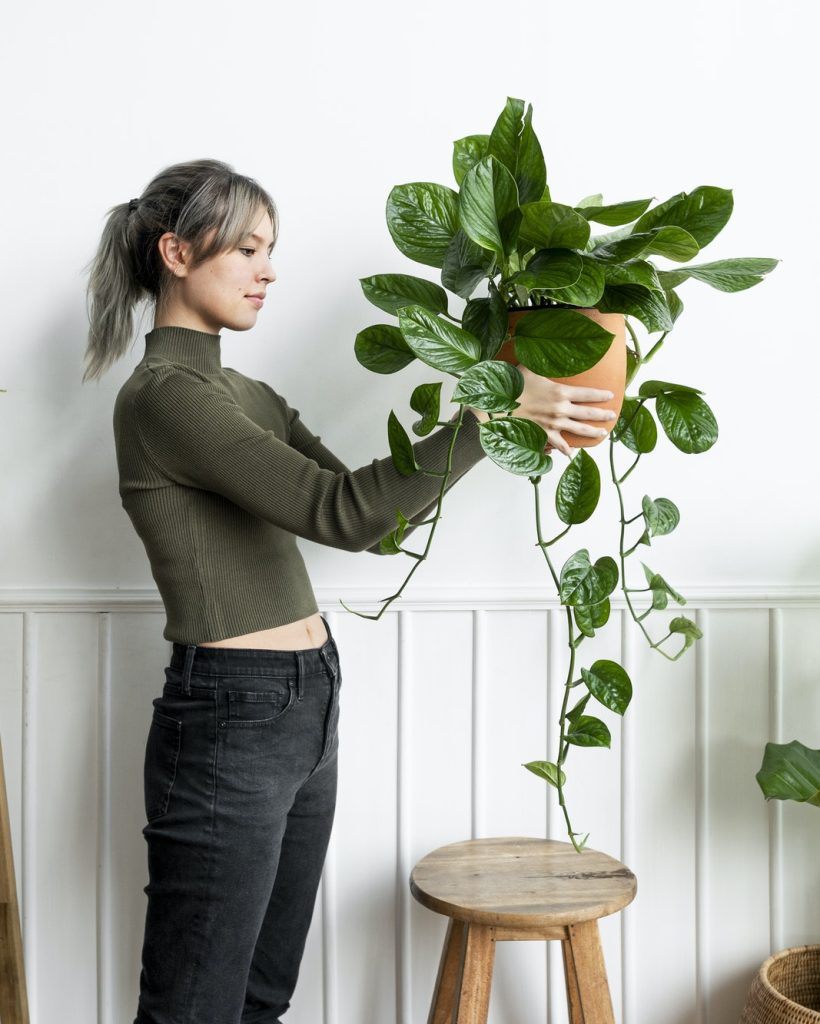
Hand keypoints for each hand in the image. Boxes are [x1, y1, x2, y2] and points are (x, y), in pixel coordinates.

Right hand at [467, 365, 616, 457]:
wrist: (498, 408)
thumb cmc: (513, 387)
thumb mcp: (529, 368)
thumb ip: (541, 359)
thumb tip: (546, 344)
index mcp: (560, 392)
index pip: (588, 394)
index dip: (601, 395)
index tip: (611, 395)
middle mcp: (561, 410)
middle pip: (588, 414)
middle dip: (603, 414)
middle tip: (612, 415)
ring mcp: (553, 424)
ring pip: (579, 430)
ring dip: (592, 432)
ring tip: (602, 433)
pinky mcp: (544, 435)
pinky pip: (559, 445)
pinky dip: (565, 449)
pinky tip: (571, 452)